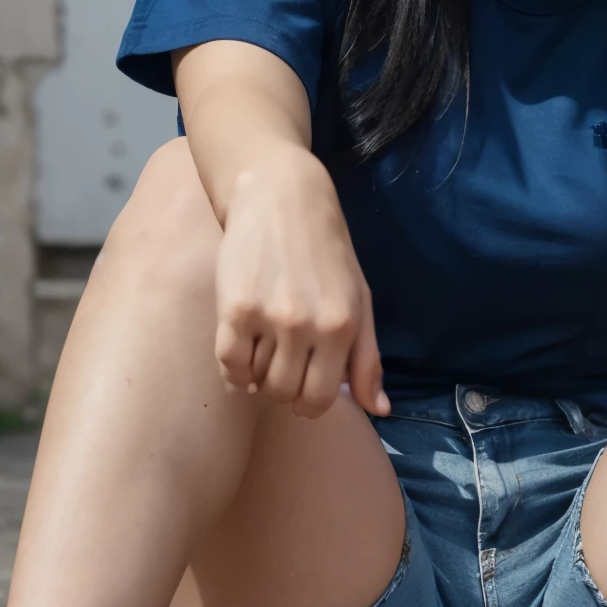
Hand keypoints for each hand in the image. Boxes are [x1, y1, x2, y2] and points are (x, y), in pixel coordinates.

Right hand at [212, 148, 389, 419]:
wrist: (281, 197)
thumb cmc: (326, 251)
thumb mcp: (360, 300)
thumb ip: (367, 358)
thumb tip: (379, 409)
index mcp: (344, 326)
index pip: (320, 400)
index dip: (308, 402)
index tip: (302, 385)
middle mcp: (308, 326)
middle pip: (286, 394)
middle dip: (283, 387)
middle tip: (283, 361)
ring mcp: (269, 318)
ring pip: (256, 381)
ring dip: (258, 374)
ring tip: (264, 346)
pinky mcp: (234, 308)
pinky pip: (228, 363)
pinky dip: (233, 368)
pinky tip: (241, 348)